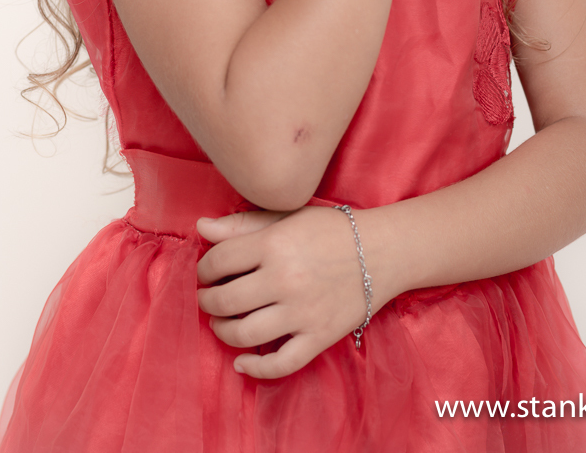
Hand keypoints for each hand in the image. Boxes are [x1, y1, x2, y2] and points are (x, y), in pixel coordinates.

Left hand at [195, 205, 376, 378]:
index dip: (204, 269)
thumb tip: (201, 228)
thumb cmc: (331, 230)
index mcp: (274, 244)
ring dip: (222, 331)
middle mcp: (285, 279)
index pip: (219, 262)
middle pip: (225, 300)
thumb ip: (243, 224)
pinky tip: (241, 362)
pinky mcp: (319, 337)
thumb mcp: (288, 216)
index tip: (206, 273)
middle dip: (207, 301)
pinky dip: (255, 369)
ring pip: (245, 334)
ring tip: (220, 323)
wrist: (384, 250)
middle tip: (207, 298)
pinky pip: (280, 363)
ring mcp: (302, 312)